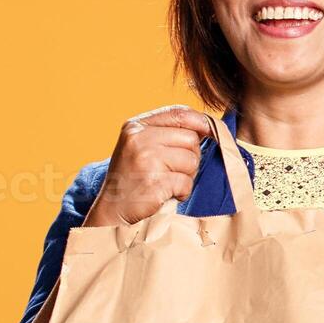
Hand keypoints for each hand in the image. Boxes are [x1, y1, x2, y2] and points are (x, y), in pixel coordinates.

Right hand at [81, 105, 212, 227]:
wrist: (111, 209)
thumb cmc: (132, 177)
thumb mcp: (141, 145)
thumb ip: (167, 132)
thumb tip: (207, 126)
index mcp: (136, 126)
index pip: (178, 113)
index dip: (201, 121)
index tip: (211, 131)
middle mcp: (140, 139)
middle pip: (190, 139)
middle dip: (190, 156)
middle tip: (174, 170)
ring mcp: (146, 160)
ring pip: (192, 160)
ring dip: (186, 176)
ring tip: (167, 182)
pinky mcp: (154, 183)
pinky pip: (186, 183)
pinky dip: (181, 191)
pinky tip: (165, 194)